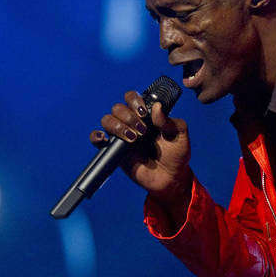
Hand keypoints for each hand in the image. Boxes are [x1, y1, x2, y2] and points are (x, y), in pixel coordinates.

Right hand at [90, 90, 192, 204]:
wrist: (170, 178)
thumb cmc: (176, 155)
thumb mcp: (180, 135)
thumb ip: (169, 121)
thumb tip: (156, 107)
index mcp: (146, 115)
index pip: (132, 98)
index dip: (134, 101)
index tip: (144, 113)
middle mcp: (131, 123)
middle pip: (117, 108)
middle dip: (128, 117)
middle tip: (142, 131)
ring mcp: (122, 136)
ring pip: (107, 120)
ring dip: (117, 126)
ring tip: (132, 139)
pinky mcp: (114, 151)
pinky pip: (97, 140)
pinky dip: (95, 136)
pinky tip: (104, 139)